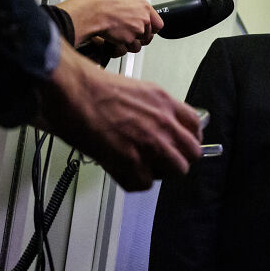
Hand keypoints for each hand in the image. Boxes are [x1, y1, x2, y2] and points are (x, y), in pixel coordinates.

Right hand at [36, 42, 201, 190]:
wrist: (74, 91)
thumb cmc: (94, 87)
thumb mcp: (138, 90)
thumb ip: (154, 109)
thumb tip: (160, 124)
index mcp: (165, 103)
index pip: (195, 126)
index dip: (190, 138)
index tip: (181, 143)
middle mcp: (163, 124)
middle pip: (192, 154)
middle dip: (178, 158)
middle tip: (162, 159)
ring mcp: (150, 144)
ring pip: (176, 171)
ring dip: (161, 171)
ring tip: (142, 166)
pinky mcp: (131, 162)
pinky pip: (145, 183)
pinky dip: (134, 181)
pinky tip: (122, 170)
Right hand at [57, 0, 163, 56]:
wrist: (91, 11)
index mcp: (144, 7)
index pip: (158, 24)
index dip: (152, 28)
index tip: (148, 29)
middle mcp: (142, 20)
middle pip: (148, 36)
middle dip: (139, 36)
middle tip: (129, 33)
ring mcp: (135, 32)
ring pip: (137, 45)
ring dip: (130, 43)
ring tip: (120, 37)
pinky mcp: (126, 41)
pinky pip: (125, 49)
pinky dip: (119, 47)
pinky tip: (113, 40)